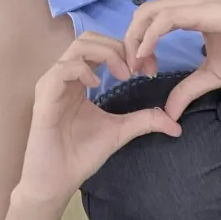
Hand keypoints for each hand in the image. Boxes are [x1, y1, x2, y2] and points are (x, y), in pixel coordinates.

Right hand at [16, 32, 181, 213]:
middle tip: (139, 68)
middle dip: (119, 46)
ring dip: (106, 54)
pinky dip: (82, 69)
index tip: (150, 69)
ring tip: (124, 74)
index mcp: (80, 79)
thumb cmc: (81, 154)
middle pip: (90, 38)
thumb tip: (175, 123)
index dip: (128, 50)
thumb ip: (144, 120)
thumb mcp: (120, 132)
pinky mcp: (44, 97)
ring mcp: (53, 84)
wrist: (57, 181)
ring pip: (78, 47)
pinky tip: (96, 83)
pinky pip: (62, 70)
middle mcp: (65, 76)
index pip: (102, 47)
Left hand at [124, 0, 220, 121]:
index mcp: (193, 10)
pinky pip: (168, 18)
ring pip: (151, 12)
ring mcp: (200, 2)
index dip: (139, 44)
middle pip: (144, 13)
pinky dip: (151, 36)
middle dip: (131, 41)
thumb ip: (188, 89)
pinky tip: (146, 55)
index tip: (142, 71)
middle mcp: (193, 0)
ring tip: (137, 65)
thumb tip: (168, 113)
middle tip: (132, 70)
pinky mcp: (208, 10)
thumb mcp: (212, 75)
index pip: (152, 19)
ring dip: (137, 39)